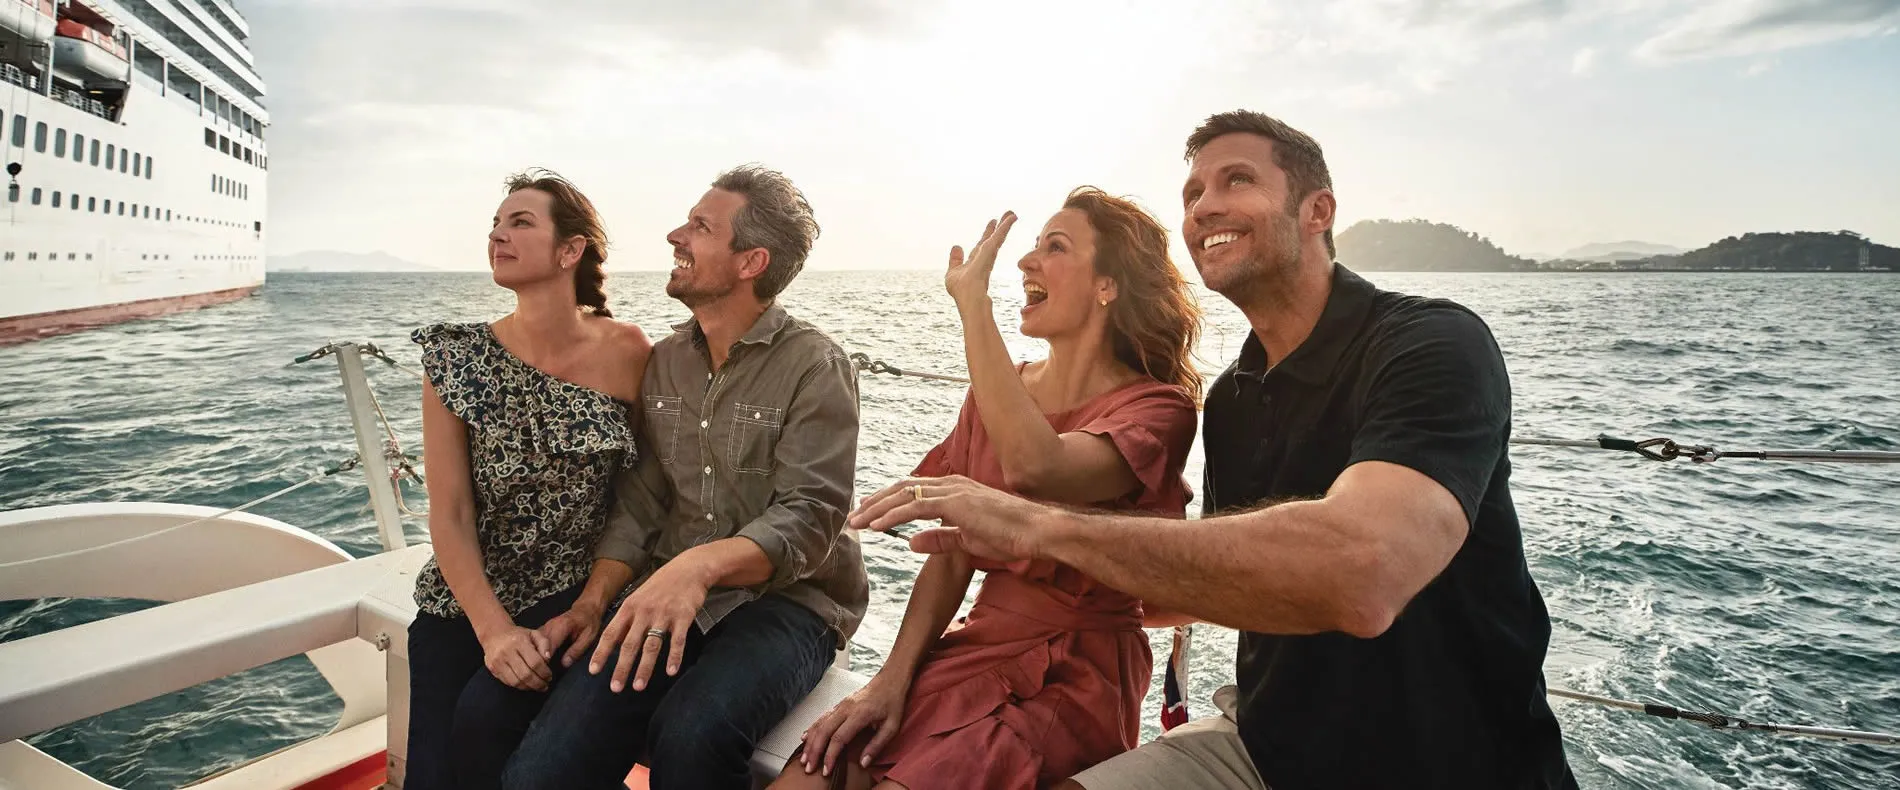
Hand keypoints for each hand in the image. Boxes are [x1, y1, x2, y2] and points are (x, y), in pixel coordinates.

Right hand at [478, 624, 552, 691]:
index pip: (535, 662)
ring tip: (537, 687)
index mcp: (519, 642)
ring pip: (516, 681)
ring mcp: (498, 662)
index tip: (549, 676)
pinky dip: (519, 686)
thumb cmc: (517, 635)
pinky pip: (508, 682)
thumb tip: (548, 658)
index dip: (544, 672)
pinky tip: (526, 684)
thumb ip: (544, 644)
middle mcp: (507, 652)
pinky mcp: (493, 669)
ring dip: (529, 687)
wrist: (494, 634)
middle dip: (538, 683)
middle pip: (526, 674)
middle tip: (545, 685)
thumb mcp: (533, 633)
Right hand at [534, 601, 604, 668]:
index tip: (546, 672)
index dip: (545, 659)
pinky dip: (533, 653)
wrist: (586, 609)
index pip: (548, 645)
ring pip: (533, 644)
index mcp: (561, 626)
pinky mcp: (542, 631)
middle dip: (537, 661)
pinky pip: (534, 643)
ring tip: (537, 673)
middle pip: (537, 645)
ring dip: (534, 658)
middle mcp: (549, 626)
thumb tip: (564, 664)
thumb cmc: (589, 622)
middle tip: (542, 676)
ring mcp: (544, 628)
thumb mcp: (588, 637)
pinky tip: (535, 664)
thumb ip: (576, 650)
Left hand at [589, 558, 709, 692]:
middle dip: (621, 668)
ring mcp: (664, 614)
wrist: (688, 569)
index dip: (601, 653)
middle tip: (615, 688)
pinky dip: (674, 657)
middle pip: (629, 644)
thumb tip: (612, 643)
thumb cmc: (661, 586)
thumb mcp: (638, 598)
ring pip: (651, 645)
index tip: (593, 671)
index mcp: (630, 607)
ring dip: (644, 668)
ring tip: (638, 686)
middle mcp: (644, 612)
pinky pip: (677, 640)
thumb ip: (627, 620)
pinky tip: (670, 671)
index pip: (611, 634)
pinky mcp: (683, 616)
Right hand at [799, 674, 909, 776]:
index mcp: (859, 714)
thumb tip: (863, 762)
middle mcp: (846, 709)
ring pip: (819, 724)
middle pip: (823, 731)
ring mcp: (840, 705)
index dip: (830, 755)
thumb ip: (877, 745)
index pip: (839, 738)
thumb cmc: (891, 702)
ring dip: (810, 742)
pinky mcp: (838, 705)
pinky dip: (811, 729)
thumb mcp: (892, 726)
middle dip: (814, 751)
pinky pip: (821, 717)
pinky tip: (805, 738)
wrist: (889, 681)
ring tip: (804, 757)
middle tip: (809, 767)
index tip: (826, 769)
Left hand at [848, 475, 1049, 562]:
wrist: (1036, 531)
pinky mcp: (955, 503)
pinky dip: (893, 516)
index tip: (869, 513)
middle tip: (854, 516)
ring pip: (904, 496)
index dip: (888, 501)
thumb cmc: (1010, 535)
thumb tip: (910, 542)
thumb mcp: (967, 539)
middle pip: (902, 488)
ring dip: (877, 510)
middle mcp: (951, 485)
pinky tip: (877, 526)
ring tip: (857, 523)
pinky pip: (916, 507)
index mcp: (954, 490)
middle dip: (875, 503)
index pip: (912, 490)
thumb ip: (939, 538)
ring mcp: (953, 491)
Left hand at [944, 212, 1016, 308]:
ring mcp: (989, 256)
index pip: (983, 245)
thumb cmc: (961, 291)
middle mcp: (985, 258)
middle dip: (1001, 227)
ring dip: (1005, 225)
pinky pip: (998, 237)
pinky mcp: (991, 253)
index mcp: (976, 262)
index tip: (993, 223)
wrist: (969, 300)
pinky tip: (1010, 219)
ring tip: (1012, 213)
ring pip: (998, 237)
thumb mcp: (952, 272)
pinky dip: (1004, 228)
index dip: (988, 234)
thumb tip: (956, 246)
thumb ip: (955, 260)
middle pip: (994, 239)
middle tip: (1009, 214)